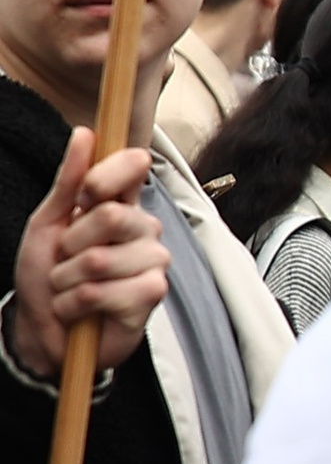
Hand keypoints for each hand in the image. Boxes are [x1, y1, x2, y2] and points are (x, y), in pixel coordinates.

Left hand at [13, 130, 166, 380]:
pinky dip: (77, 304)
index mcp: (121, 206)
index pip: (133, 166)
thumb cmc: (46, 275)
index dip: (103, 177)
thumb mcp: (47, 223)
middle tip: (66, 262)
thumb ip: (67, 181)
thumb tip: (85, 133)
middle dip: (70, 245)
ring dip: (67, 281)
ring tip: (70, 290)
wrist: (44, 330)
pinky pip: (107, 291)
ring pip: (101, 260)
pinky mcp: (153, 294)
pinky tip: (82, 310)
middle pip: (110, 216)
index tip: (83, 197)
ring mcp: (153, 262)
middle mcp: (143, 229)